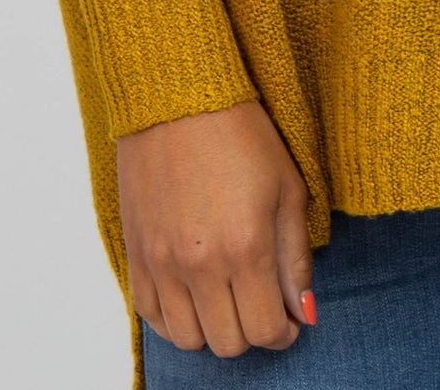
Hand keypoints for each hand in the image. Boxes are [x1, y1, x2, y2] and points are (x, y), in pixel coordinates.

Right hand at [116, 102, 317, 355]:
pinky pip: (150, 316)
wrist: (179, 97)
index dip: (282, 332)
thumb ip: (295, 257)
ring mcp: (161, 262)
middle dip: (252, 331)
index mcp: (246, 247)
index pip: (264, 330)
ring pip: (188, 339)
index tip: (288, 320)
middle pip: (228, 342)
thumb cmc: (241, 133)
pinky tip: (193, 297)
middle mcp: (200, 264)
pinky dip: (174, 320)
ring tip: (227, 299)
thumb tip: (304, 311)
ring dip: (213, 329)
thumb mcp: (287, 188)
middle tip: (260, 304)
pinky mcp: (135, 253)